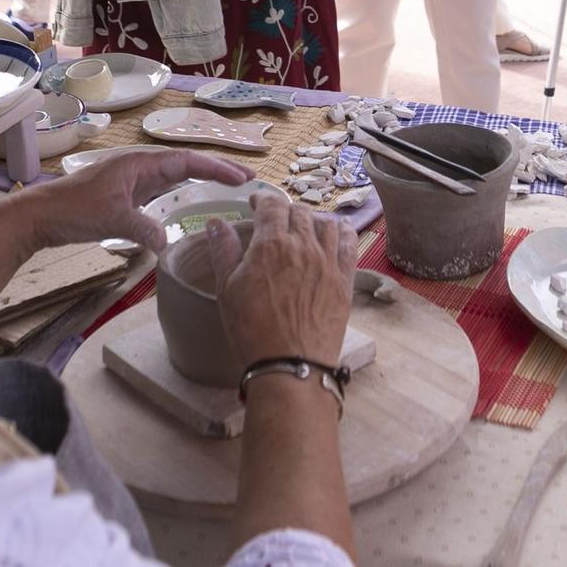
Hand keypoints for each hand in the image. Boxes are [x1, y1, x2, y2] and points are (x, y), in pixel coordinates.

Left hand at [20, 149, 252, 254]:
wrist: (41, 216)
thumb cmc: (73, 210)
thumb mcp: (111, 220)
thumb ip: (143, 228)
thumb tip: (168, 242)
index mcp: (140, 164)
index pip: (188, 162)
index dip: (217, 169)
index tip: (243, 177)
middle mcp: (141, 168)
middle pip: (187, 165)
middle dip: (217, 171)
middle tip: (247, 181)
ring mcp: (134, 181)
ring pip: (176, 177)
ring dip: (202, 180)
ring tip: (229, 188)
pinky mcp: (128, 195)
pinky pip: (164, 190)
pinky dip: (183, 192)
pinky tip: (191, 203)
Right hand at [209, 193, 356, 367]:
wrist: (290, 366)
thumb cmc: (251, 331)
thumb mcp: (226, 290)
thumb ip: (223, 251)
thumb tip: (215, 222)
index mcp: (270, 244)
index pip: (271, 205)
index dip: (263, 200)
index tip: (256, 205)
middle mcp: (303, 245)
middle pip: (299, 212)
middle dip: (286, 211)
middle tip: (278, 221)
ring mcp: (328, 262)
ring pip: (326, 223)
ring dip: (313, 219)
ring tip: (305, 227)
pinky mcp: (345, 280)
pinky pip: (350, 244)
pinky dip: (344, 232)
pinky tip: (338, 233)